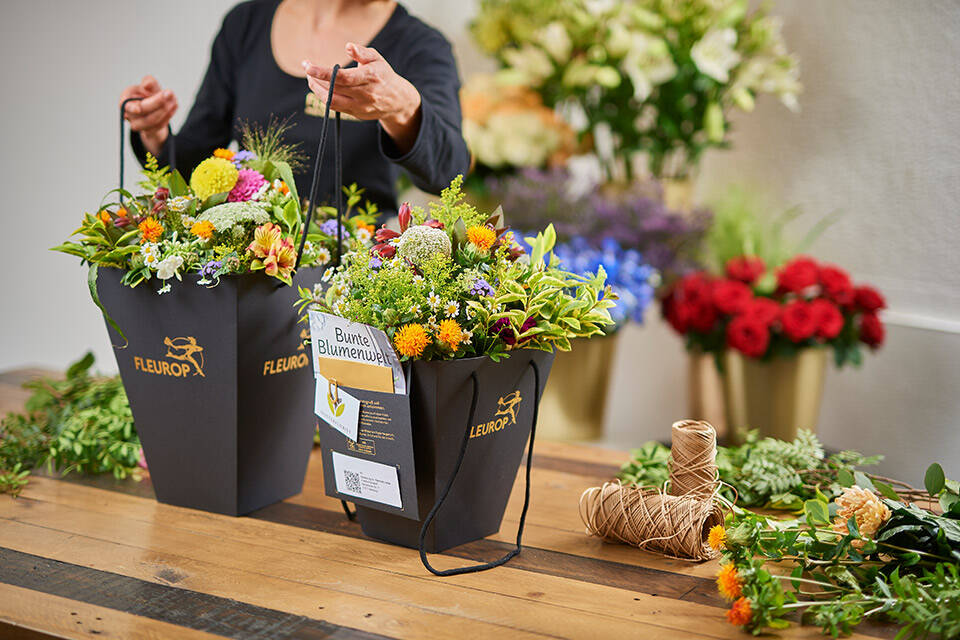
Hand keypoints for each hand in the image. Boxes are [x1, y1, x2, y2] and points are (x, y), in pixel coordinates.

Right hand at [119, 75, 177, 156]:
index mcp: (125, 101)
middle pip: (143, 111)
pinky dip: (168, 115)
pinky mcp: (149, 131)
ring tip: (174, 99)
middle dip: (157, 102)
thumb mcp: (150, 85)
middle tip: (169, 93)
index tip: (138, 109)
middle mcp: (129, 115)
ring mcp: (139, 125)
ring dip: (165, 110)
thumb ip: (149, 82)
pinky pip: (159, 126)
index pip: (125, 105)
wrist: (156, 108)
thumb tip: (147, 85)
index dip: (132, 108)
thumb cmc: (150, 94)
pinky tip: (174, 105)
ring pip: (152, 121)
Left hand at [302, 43, 421, 153]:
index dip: (323, 73)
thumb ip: (361, 52)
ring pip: (332, 101)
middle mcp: (366, 94)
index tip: (308, 67)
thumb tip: (348, 46)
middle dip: (316, 79)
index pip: (342, 77)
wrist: (397, 101)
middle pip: (334, 89)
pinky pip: (336, 107)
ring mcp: (361, 106)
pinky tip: (320, 88)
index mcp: (371, 77)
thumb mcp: (377, 59)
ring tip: (311, 79)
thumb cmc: (383, 75)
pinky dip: (325, 97)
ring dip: (317, 90)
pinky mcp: (357, 114)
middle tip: (307, 68)